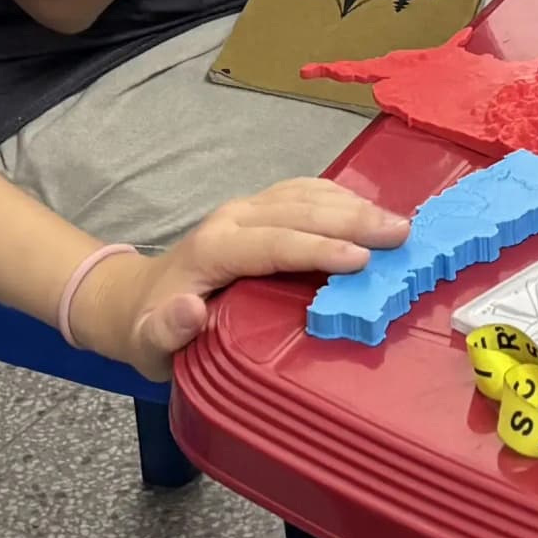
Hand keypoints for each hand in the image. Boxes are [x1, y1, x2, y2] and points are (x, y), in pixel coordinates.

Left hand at [97, 179, 414, 378]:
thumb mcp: (149, 343)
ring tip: (398, 224)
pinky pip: (304, 193)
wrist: (136, 299)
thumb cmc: (150, 328)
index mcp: (212, 250)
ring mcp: (247, 210)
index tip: (361, 259)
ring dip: (354, 206)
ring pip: (306, 195)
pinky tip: (369, 211)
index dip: (317, 250)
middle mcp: (232, 220)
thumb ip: (167, 331)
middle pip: (298, 211)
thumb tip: (190, 310)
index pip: (272, 243)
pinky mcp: (259, 210)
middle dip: (352, 221)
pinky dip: (341, 199)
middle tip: (401, 235)